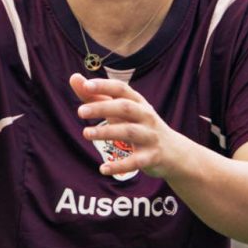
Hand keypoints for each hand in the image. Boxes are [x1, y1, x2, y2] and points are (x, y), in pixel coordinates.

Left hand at [68, 73, 188, 178]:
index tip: (85, 85)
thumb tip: (74, 78)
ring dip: (106, 132)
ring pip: (129, 131)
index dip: (104, 85)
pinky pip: (135, 161)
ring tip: (86, 133)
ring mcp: (150, 136)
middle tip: (80, 111)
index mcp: (137, 101)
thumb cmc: (139, 124)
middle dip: (102, 108)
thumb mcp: (120, 110)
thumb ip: (96, 96)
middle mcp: (146, 116)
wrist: (174, 152)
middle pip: (125, 107)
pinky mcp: (152, 157)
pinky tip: (103, 168)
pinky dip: (119, 165)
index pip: (121, 89)